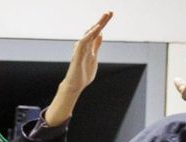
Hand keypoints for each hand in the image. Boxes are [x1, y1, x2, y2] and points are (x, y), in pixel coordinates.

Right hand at [43, 11, 111, 126]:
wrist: (75, 86)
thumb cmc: (83, 74)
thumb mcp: (94, 57)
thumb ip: (96, 46)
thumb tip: (100, 35)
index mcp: (89, 47)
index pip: (97, 32)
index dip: (103, 23)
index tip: (109, 14)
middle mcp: (84, 46)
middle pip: (94, 31)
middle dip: (102, 21)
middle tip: (110, 12)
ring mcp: (81, 50)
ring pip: (89, 34)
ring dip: (97, 25)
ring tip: (105, 17)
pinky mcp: (78, 55)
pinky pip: (84, 42)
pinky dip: (90, 35)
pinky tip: (97, 29)